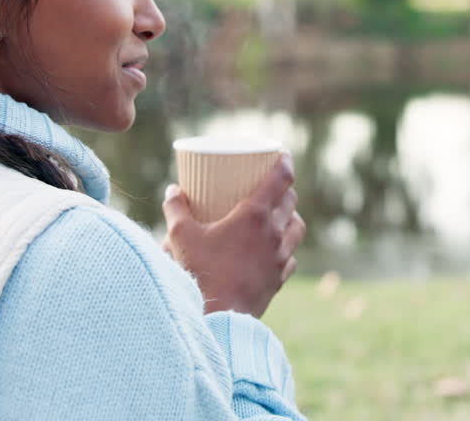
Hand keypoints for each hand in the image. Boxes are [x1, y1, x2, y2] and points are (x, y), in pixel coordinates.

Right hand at [161, 155, 305, 316]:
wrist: (218, 316)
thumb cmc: (200, 272)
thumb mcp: (181, 236)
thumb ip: (176, 209)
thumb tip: (172, 191)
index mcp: (255, 215)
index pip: (281, 178)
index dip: (284, 162)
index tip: (282, 154)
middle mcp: (274, 232)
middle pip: (291, 200)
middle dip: (284, 188)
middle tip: (271, 185)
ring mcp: (280, 256)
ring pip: (297, 227)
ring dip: (290, 217)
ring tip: (278, 216)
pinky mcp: (279, 278)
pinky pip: (290, 256)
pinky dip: (286, 248)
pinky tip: (275, 250)